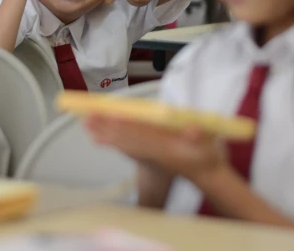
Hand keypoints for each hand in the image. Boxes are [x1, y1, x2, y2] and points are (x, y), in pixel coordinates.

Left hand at [85, 114, 226, 181]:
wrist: (205, 177)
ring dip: (105, 133)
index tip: (110, 116)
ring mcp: (148, 154)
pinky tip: (98, 137)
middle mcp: (151, 152)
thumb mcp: (207, 147)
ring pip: (123, 142)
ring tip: (87, 124)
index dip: (125, 125)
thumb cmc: (206, 159)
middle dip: (107, 128)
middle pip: (125, 138)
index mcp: (163, 147)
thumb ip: (199, 138)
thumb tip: (192, 130)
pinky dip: (111, 141)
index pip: (140, 134)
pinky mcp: (147, 154)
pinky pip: (125, 147)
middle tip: (87, 117)